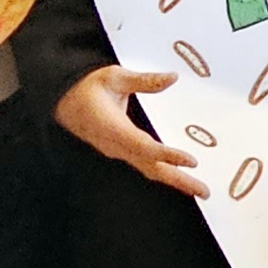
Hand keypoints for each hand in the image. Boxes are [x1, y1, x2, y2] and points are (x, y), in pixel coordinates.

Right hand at [54, 65, 205, 194]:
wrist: (63, 102)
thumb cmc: (87, 88)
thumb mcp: (115, 77)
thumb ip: (144, 80)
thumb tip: (172, 77)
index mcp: (112, 127)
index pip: (144, 146)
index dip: (167, 155)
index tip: (190, 160)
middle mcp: (115, 145)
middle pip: (151, 167)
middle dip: (178, 180)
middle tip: (204, 191)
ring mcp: (118, 151)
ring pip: (149, 169)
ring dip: (175, 181)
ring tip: (199, 190)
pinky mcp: (121, 152)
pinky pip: (145, 166)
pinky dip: (164, 173)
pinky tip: (179, 177)